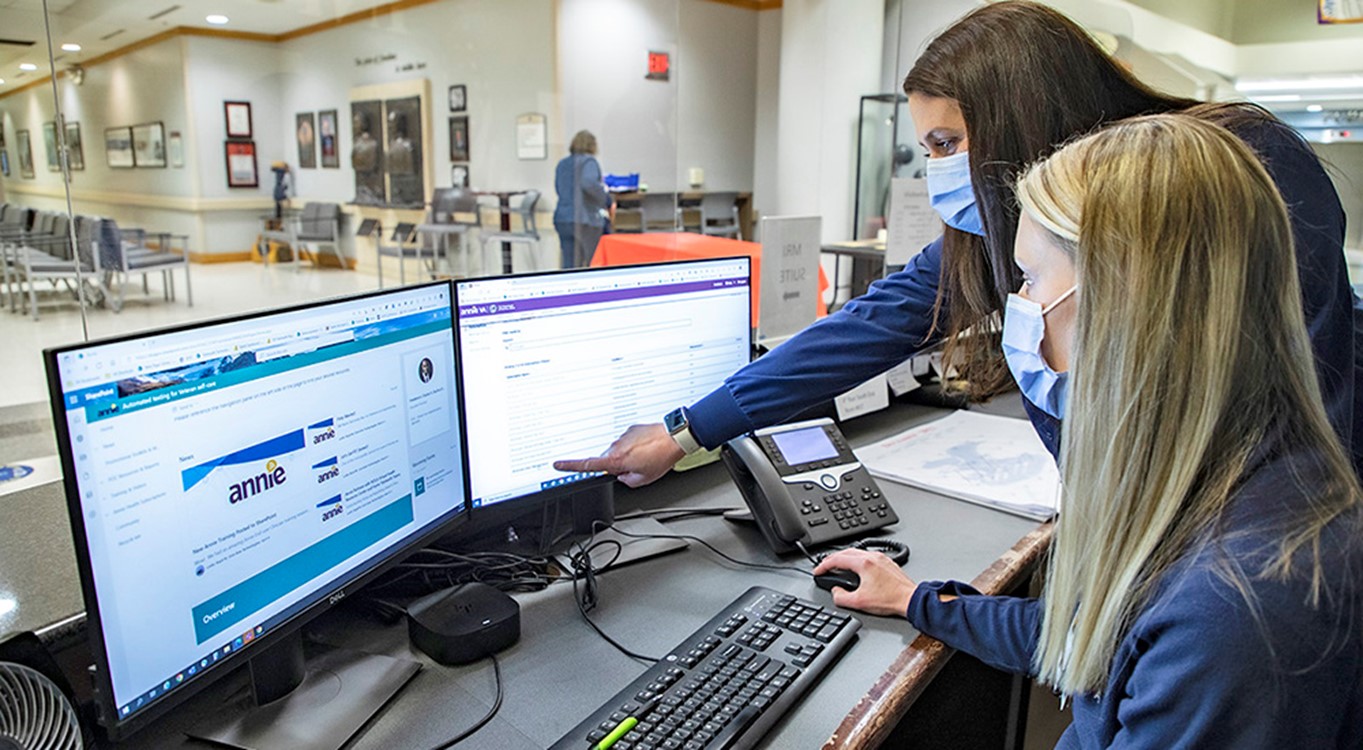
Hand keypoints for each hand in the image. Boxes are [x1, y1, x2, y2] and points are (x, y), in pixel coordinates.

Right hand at [553, 423, 684, 487]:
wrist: (674, 438)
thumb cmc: (660, 458)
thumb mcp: (643, 479)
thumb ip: (626, 481)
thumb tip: (622, 476)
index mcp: (616, 460)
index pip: (588, 465)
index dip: (570, 466)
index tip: (558, 464)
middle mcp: (616, 446)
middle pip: (607, 460)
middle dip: (617, 466)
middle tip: (636, 468)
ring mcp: (624, 436)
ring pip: (619, 451)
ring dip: (628, 456)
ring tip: (647, 457)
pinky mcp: (631, 429)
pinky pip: (627, 442)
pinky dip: (635, 447)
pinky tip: (648, 449)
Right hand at [813, 548, 917, 616]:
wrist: (910, 599)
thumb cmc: (891, 599)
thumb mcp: (859, 602)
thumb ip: (841, 597)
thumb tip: (835, 592)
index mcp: (864, 563)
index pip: (837, 559)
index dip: (824, 565)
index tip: (818, 571)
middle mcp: (872, 557)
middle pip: (846, 552)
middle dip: (832, 559)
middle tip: (825, 567)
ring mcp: (881, 558)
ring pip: (857, 552)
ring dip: (845, 558)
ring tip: (838, 566)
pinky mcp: (887, 563)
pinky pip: (868, 556)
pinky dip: (857, 560)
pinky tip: (857, 568)